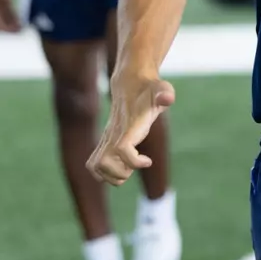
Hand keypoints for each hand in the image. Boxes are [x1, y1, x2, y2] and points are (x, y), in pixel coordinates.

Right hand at [87, 68, 175, 185]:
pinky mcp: (105, 141)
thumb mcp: (163, 89)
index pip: (122, 149)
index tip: (148, 161)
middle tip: (138, 164)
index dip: (134, 161)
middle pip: (103, 164)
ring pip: (95, 167)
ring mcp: (107, 138)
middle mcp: (113, 134)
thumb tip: (166, 99)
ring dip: (113, 176)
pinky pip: (94, 164)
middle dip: (121, 174)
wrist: (131, 83)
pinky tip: (124, 165)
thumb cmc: (150, 90)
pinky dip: (106, 173)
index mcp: (128, 126)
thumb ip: (165, 94)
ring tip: (129, 168)